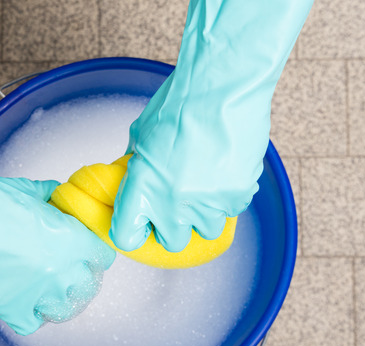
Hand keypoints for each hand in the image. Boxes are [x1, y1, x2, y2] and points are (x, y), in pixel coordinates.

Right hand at [0, 76, 114, 335]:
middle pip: (88, 287)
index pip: (103, 257)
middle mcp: (60, 270)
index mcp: (71, 239)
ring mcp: (37, 293)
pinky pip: (31, 324)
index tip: (85, 253)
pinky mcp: (10, 308)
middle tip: (65, 271)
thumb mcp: (30, 191)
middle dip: (79, 278)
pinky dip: (28, 315)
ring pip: (65, 310)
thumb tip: (62, 197)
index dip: (94, 254)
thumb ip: (53, 198)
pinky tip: (21, 300)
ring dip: (58, 300)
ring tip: (46, 289)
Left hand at [110, 0, 312, 251]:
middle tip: (175, 203)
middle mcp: (173, 203)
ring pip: (206, 229)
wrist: (223, 85)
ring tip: (203, 181)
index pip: (126, 236)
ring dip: (203, 212)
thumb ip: (136, 166)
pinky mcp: (237, 195)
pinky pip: (231, 209)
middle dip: (173, 226)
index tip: (137, 224)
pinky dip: (228, 195)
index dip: (132, 231)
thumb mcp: (141, 136)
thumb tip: (131, 182)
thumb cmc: (180, 103)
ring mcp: (207, 203)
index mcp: (142, 187)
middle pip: (171, 242)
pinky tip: (223, 168)